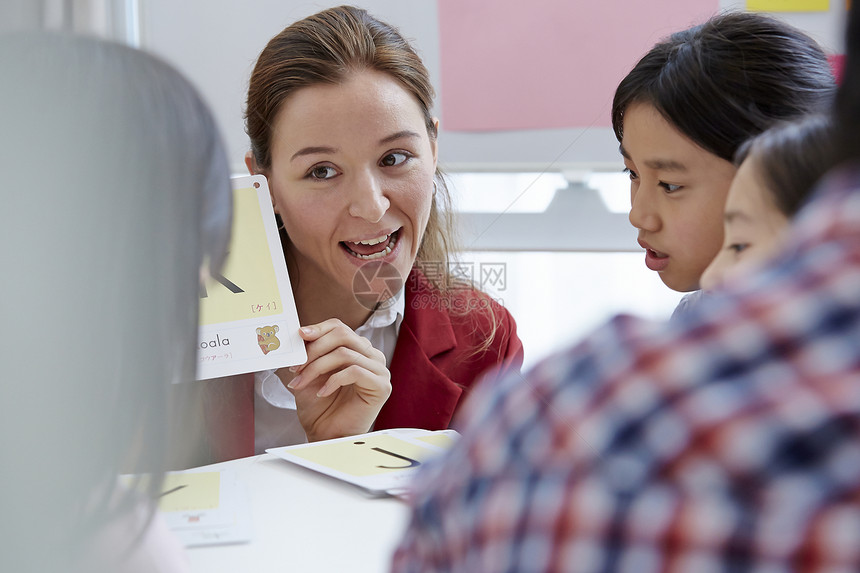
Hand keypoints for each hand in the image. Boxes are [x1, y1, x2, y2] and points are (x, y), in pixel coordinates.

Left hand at [281, 319, 391, 441]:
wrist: (326, 436)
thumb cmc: (320, 407)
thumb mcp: (310, 373)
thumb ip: (309, 353)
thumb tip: (299, 334)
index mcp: (358, 349)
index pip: (339, 327)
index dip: (319, 329)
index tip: (300, 335)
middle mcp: (371, 356)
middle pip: (343, 335)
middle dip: (314, 349)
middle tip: (296, 365)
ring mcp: (379, 370)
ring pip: (345, 353)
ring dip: (317, 367)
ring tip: (301, 382)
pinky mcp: (381, 386)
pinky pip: (354, 371)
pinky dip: (333, 380)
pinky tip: (321, 392)